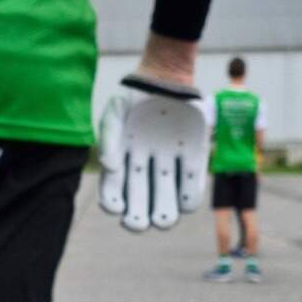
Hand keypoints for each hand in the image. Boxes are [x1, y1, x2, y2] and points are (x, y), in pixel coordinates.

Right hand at [98, 76, 207, 231]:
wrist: (166, 77)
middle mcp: (145, 169)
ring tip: (164, 219)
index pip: (114, 192)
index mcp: (122, 161)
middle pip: (141, 204)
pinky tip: (186, 201)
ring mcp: (169, 166)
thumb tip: (108, 167)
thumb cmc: (135, 96)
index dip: (114, 204)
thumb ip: (108, 139)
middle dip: (139, 219)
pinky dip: (190, 197)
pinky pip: (192, 185)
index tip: (116, 209)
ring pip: (168, 201)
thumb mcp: (114, 113)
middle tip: (140, 223)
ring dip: (166, 214)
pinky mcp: (193, 159)